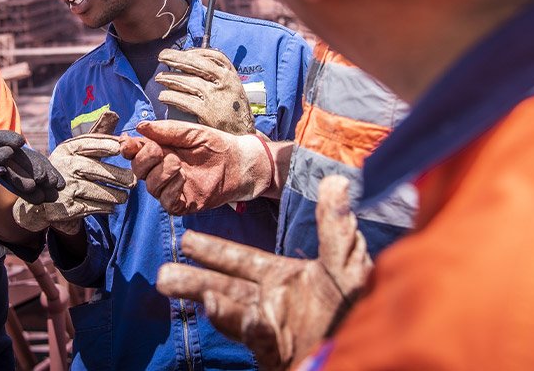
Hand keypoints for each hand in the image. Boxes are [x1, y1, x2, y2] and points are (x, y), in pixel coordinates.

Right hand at [13, 114, 134, 234]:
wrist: (44, 200)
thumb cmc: (70, 169)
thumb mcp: (78, 150)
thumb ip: (97, 134)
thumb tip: (113, 112)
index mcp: (67, 149)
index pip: (87, 143)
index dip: (105, 144)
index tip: (122, 148)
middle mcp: (64, 166)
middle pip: (94, 168)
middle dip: (117, 175)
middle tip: (133, 181)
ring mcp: (64, 187)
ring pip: (95, 190)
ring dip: (114, 195)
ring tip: (125, 197)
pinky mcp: (65, 207)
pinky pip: (91, 207)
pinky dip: (104, 207)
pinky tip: (112, 207)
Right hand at [121, 120, 284, 214]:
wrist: (240, 162)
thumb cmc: (216, 144)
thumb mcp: (190, 132)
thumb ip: (166, 130)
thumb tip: (139, 127)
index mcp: (161, 152)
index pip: (136, 152)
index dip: (128, 148)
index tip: (128, 143)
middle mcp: (163, 171)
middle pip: (139, 170)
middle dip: (144, 160)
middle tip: (159, 151)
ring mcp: (172, 188)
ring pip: (151, 187)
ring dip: (160, 174)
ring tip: (178, 164)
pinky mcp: (185, 203)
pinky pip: (167, 203)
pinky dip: (170, 191)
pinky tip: (181, 179)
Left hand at [156, 47, 254, 134]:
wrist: (244, 137)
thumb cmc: (235, 113)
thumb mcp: (234, 90)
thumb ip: (218, 77)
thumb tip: (192, 64)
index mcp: (231, 76)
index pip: (214, 56)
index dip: (196, 52)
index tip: (184, 52)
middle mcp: (225, 83)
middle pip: (197, 64)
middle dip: (177, 58)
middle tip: (162, 56)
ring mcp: (216, 97)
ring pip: (188, 82)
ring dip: (171, 78)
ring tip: (159, 78)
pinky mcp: (207, 112)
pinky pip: (184, 100)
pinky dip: (171, 97)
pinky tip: (163, 96)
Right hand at [156, 176, 371, 368]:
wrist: (372, 357)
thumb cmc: (358, 310)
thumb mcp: (348, 265)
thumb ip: (335, 228)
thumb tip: (335, 180)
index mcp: (285, 279)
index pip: (241, 261)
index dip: (213, 251)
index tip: (186, 241)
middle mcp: (273, 302)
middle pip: (225, 286)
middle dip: (194, 279)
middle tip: (161, 275)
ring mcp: (272, 329)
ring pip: (231, 308)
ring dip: (202, 295)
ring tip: (170, 284)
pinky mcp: (277, 353)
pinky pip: (253, 333)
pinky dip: (235, 318)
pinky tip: (216, 304)